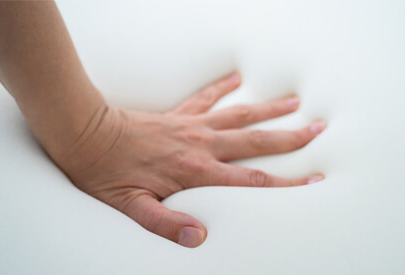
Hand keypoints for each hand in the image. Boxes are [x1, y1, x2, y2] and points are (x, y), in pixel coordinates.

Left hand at [53, 72, 326, 247]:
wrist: (86, 135)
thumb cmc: (107, 173)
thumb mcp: (134, 208)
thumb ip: (167, 224)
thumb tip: (199, 237)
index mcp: (194, 172)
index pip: (250, 179)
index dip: (284, 182)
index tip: (311, 180)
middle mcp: (200, 145)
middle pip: (255, 141)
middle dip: (289, 138)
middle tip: (318, 129)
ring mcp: (191, 126)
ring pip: (239, 115)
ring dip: (268, 109)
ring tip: (294, 102)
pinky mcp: (178, 113)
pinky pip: (206, 97)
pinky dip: (223, 88)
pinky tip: (237, 78)